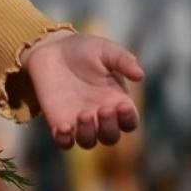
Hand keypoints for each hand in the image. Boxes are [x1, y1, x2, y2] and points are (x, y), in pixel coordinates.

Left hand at [24, 30, 143, 148]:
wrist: (50, 49)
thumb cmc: (83, 49)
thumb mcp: (105, 50)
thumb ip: (123, 60)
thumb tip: (140, 75)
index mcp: (116, 101)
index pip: (129, 121)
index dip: (128, 119)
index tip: (122, 107)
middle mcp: (99, 116)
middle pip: (111, 137)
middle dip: (109, 128)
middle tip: (103, 109)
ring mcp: (78, 121)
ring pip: (89, 142)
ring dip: (89, 134)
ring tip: (83, 114)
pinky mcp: (58, 122)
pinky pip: (64, 142)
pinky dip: (65, 140)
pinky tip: (64, 127)